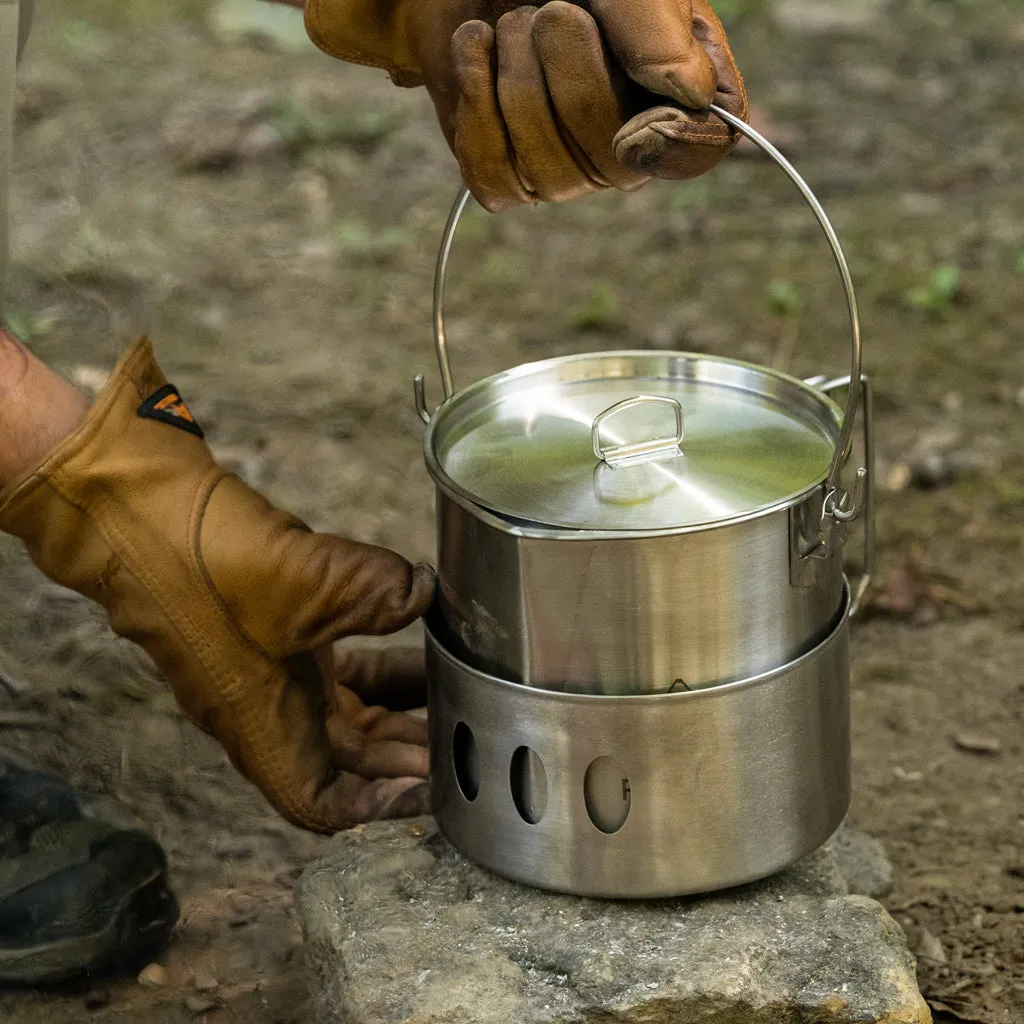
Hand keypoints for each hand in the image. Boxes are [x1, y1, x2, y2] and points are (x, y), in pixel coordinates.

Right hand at [0, 338, 435, 832]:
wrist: (136, 506)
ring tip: (448, 681)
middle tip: (457, 729)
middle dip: (402, 748)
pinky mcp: (267, 627)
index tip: (429, 784)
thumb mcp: (312, 584)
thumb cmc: (201, 564)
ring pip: (340, 705)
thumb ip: (381, 593)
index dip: (377, 806)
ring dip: (391, 700)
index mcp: (263, 725)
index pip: (322, 803)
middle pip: (345, 755)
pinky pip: (331, 659)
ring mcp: (262, 666)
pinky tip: (411, 623)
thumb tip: (422, 591)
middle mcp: (261, 707)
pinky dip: (371, 652)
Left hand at [304, 0, 746, 210]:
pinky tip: (473, 58)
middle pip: (607, 165)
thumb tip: (697, 106)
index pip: (701, 154)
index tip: (629, 87)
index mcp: (674, 92)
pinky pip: (491, 179)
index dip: (664, 136)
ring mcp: (560, 170)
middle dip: (563, 74)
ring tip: (501, 25)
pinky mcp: (500, 176)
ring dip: (510, 87)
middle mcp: (624, 147)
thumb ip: (661, 30)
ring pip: (546, 175)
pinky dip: (473, 112)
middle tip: (541, 7)